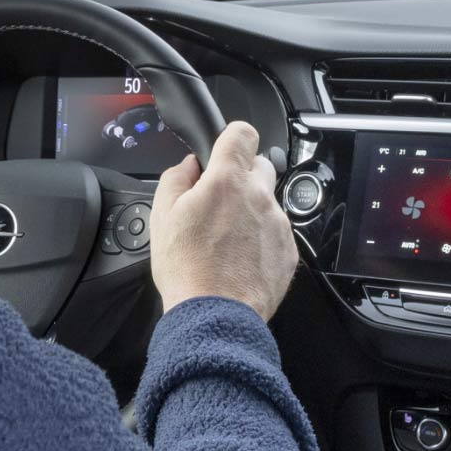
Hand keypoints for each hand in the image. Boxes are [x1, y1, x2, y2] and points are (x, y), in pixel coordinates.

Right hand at [150, 121, 295, 319]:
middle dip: (241, 177)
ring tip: (226, 240)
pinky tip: (240, 258)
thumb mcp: (162, 216)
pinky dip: (261, 239)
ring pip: (268, 202)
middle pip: (259, 166)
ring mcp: (278, 224)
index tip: (222, 151)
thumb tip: (189, 166)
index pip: (242, 133)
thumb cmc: (188, 269)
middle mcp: (259, 197)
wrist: (215, 316)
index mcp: (227, 181)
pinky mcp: (288, 251)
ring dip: (251, 211)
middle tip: (219, 202)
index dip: (231, 138)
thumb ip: (175, 178)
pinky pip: (276, 232)